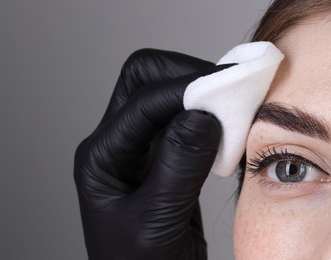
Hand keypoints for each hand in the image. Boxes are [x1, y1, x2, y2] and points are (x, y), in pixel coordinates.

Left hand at [74, 49, 229, 259]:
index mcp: (102, 157)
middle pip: (141, 81)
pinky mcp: (160, 155)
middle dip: (183, 76)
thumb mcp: (157, 222)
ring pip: (162, 95)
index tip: (226, 90)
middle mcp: (115, 144)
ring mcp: (137, 148)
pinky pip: (179, 118)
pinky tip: (224, 127)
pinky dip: (203, 114)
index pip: (142, 102)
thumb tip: (203, 114)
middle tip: (223, 91)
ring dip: (195, 93)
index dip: (185, 90)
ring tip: (228, 107)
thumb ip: (179, 166)